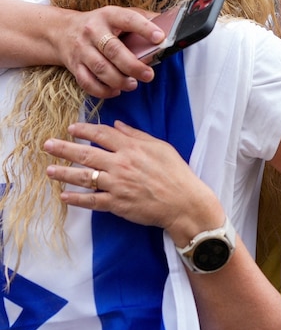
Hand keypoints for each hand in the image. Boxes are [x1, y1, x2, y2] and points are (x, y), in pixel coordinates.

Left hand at [43, 120, 221, 239]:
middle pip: (85, 154)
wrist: (184, 202)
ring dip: (64, 173)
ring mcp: (117, 185)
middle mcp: (121, 165)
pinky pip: (92, 201)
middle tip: (47, 145)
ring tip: (50, 170)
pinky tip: (65, 196)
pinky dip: (77, 199)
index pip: (101, 135)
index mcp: (132, 149)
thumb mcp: (161, 148)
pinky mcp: (117, 204)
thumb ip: (137, 136)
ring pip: (84, 177)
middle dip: (64, 148)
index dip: (84, 130)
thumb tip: (117, 125)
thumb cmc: (176, 174)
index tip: (71, 128)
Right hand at [61, 6, 164, 97]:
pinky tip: (116, 90)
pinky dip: (103, 91)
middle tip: (148, 75)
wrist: (62, 31)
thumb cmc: (101, 25)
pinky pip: (87, 82)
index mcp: (108, 15)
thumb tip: (169, 24)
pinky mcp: (74, 66)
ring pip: (101, 69)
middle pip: (113, 50)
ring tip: (133, 84)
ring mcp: (82, 49)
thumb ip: (142, 18)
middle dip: (133, 66)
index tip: (160, 38)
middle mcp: (93, 31)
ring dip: (119, 81)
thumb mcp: (119, 14)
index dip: (144, 28)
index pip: (128, 19)